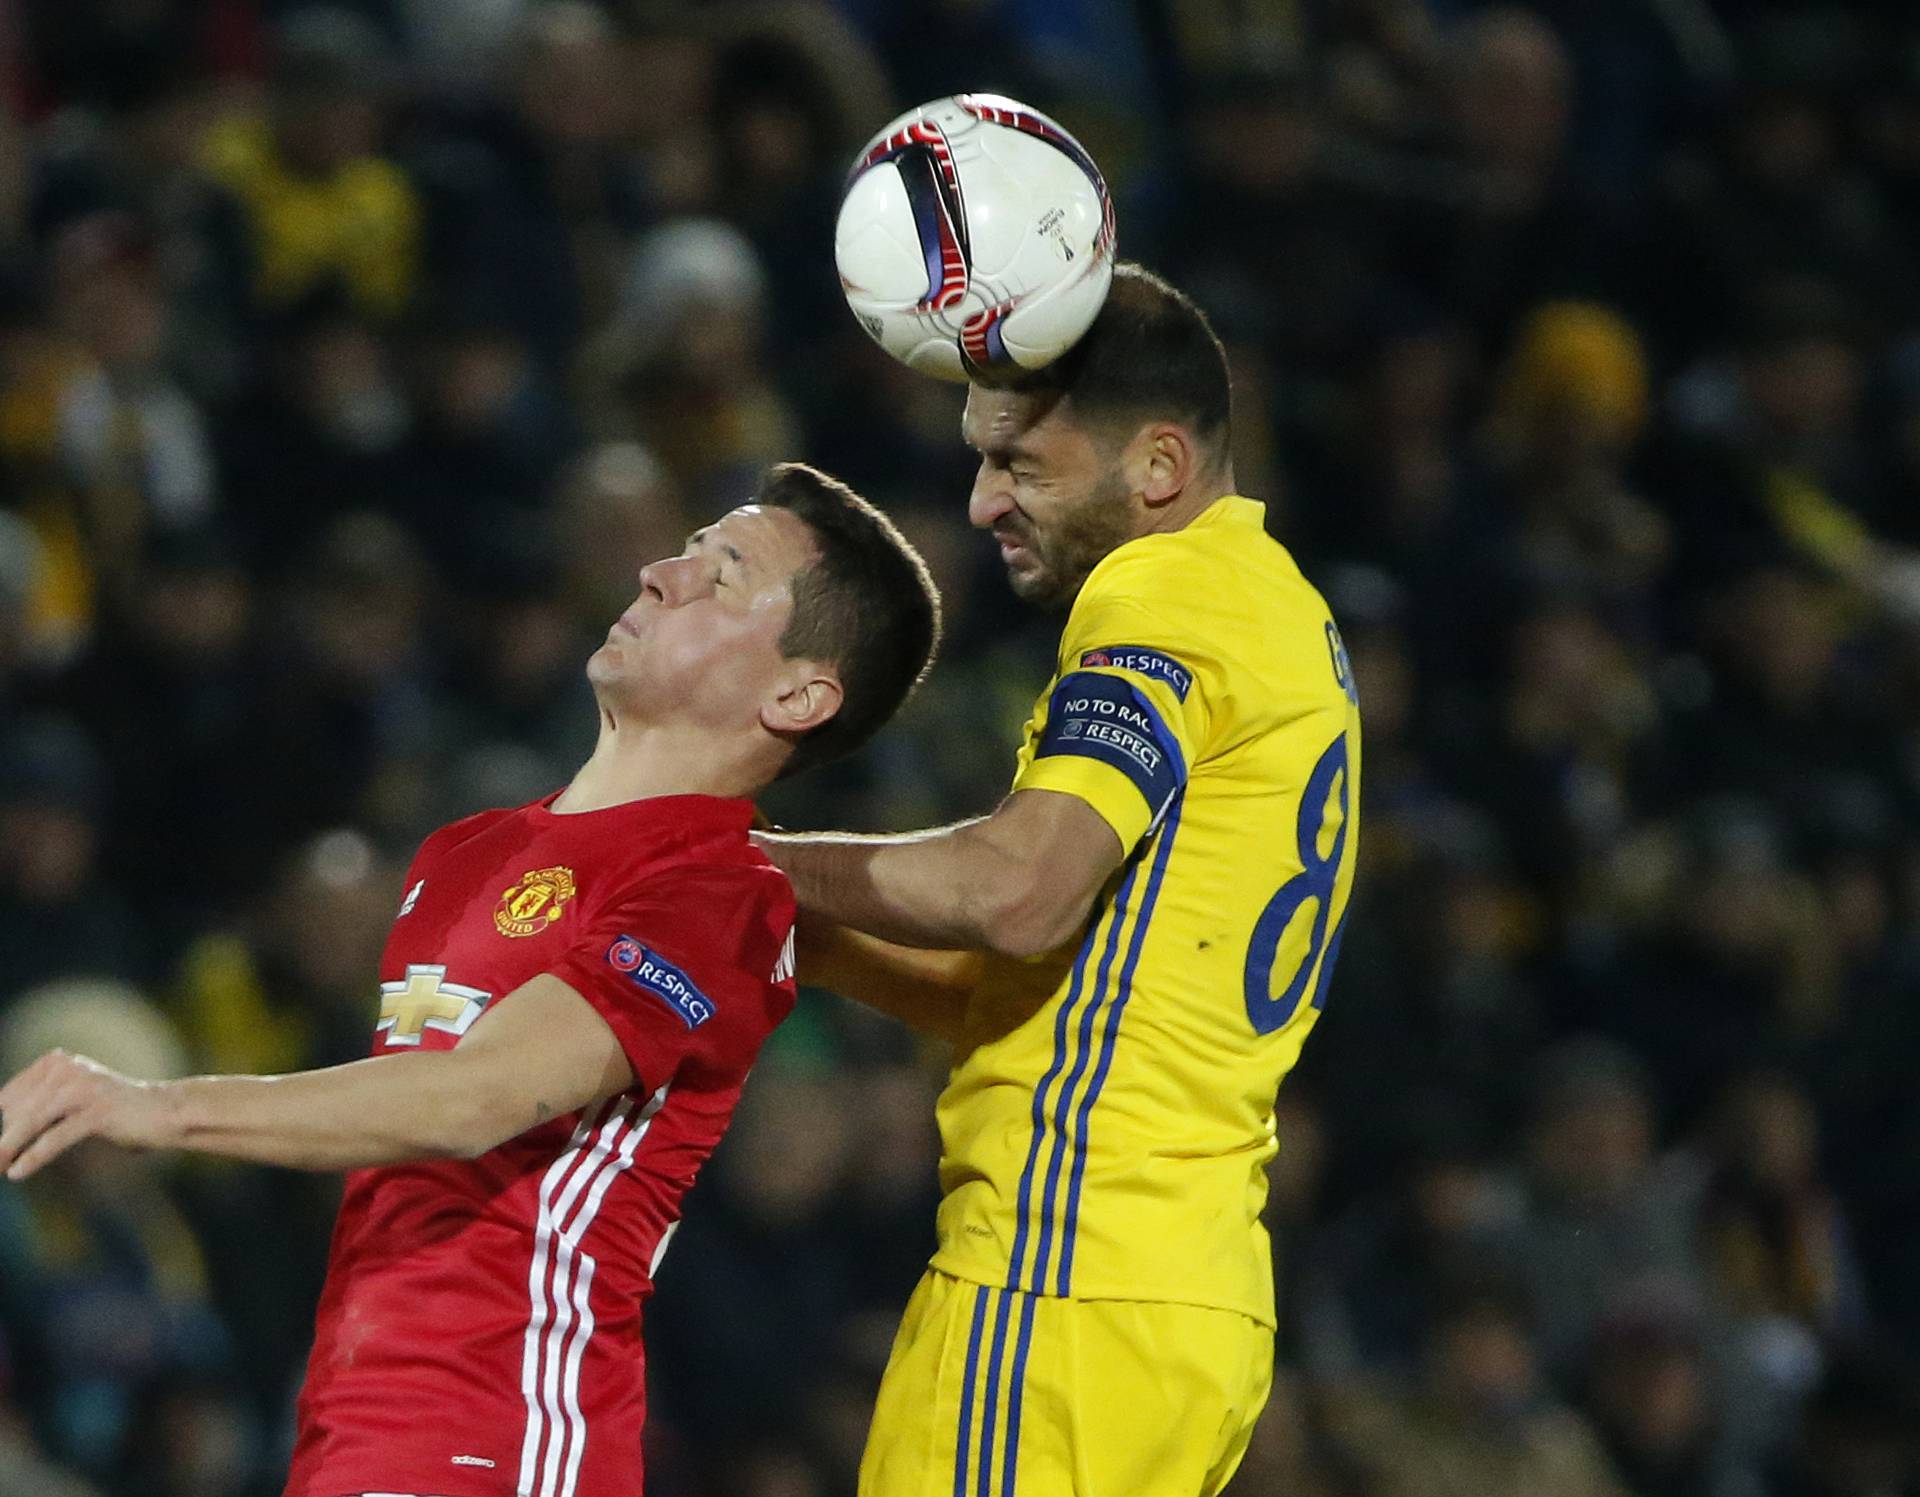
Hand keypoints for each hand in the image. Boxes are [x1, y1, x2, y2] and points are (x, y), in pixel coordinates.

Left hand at [0, 1050, 177, 1181]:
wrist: (168, 1112)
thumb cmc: (119, 1112)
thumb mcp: (74, 1103)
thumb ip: (43, 1111)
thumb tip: (3, 1141)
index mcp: (57, 1062)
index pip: (9, 1097)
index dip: (3, 1123)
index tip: (2, 1149)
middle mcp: (67, 1069)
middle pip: (16, 1110)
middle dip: (6, 1139)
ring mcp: (83, 1087)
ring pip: (31, 1122)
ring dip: (8, 1148)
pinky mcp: (98, 1110)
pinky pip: (55, 1136)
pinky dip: (33, 1156)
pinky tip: (17, 1172)